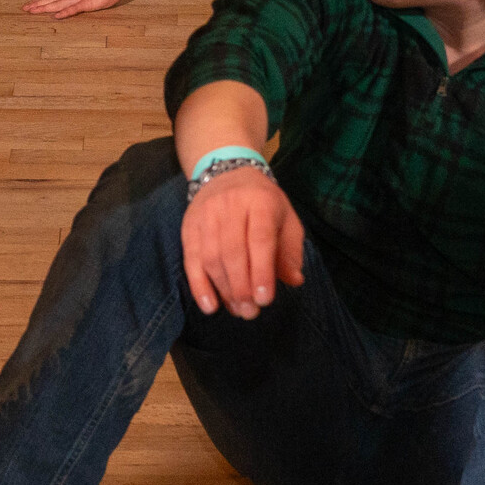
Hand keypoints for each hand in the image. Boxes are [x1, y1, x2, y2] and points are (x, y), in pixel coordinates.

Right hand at [179, 166, 305, 318]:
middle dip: (242, 287)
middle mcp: (230, 205)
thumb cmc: (263, 203)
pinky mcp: (189, 225)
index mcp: (260, 201)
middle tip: (251, 312)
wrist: (227, 171)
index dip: (262, 270)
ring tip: (238, 310)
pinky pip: (190, 259)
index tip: (265, 300)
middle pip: (233, 251)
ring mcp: (206, 215)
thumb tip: (295, 280)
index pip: (260, 238)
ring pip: (211, 257)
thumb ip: (290, 250)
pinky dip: (199, 285)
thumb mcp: (286, 219)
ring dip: (224, 289)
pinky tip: (210, 305)